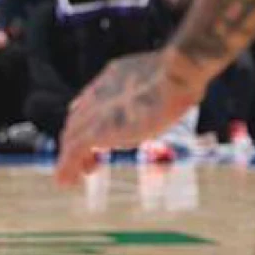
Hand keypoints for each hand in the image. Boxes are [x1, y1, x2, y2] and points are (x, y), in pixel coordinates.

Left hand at [54, 50, 203, 185]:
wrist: (176, 73)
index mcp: (111, 80)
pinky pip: (73, 151)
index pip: (89, 104)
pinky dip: (66, 166)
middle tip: (88, 164)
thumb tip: (188, 92)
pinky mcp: (97, 130)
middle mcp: (97, 94)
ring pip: (71, 137)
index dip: (87, 123)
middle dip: (77, 143)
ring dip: (70, 159)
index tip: (94, 140)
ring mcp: (94, 112)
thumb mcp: (169, 80)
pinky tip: (66, 181)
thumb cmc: (183, 76)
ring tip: (72, 178)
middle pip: (77, 122)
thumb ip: (167, 88)